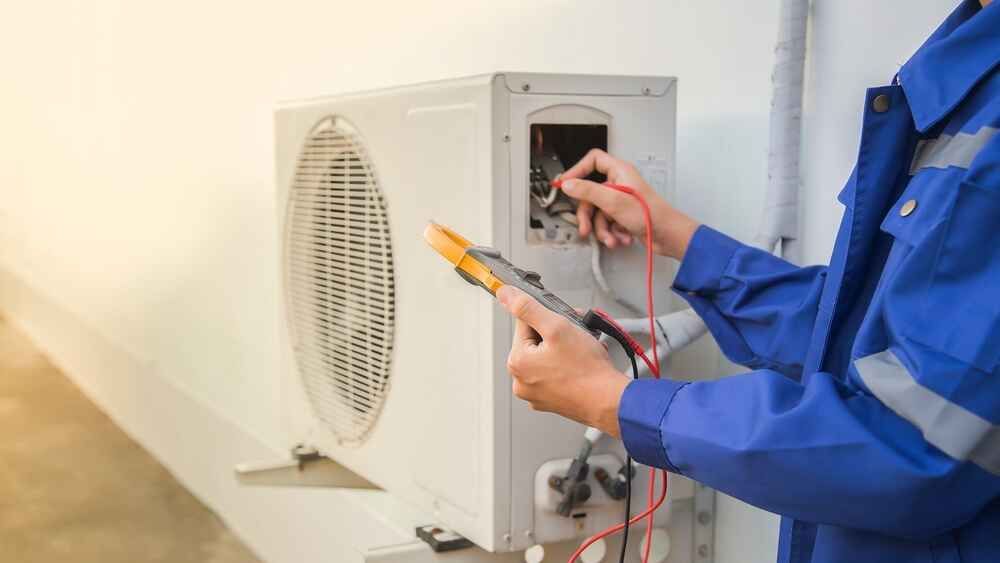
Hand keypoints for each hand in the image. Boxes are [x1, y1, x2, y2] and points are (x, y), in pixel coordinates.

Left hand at [497, 285, 629, 436]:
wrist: (610, 401)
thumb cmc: (587, 370)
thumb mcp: (556, 327)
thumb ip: (528, 308)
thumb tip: (505, 294)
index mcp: (517, 362)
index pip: (525, 324)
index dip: (548, 318)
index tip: (564, 321)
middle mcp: (521, 381)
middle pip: (536, 341)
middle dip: (558, 333)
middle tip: (578, 334)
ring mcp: (537, 393)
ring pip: (548, 357)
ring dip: (565, 347)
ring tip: (584, 349)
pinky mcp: (552, 400)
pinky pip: (556, 374)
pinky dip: (568, 366)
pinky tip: (583, 364)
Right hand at [560, 149, 699, 259]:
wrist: (668, 235)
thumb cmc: (650, 214)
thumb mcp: (613, 201)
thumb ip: (587, 191)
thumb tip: (568, 184)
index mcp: (619, 172)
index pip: (593, 160)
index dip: (577, 170)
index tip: (566, 183)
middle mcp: (619, 184)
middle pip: (590, 194)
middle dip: (589, 216)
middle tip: (586, 227)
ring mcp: (621, 201)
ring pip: (598, 213)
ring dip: (603, 229)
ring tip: (611, 238)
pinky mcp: (624, 216)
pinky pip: (608, 223)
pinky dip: (612, 233)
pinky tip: (621, 238)